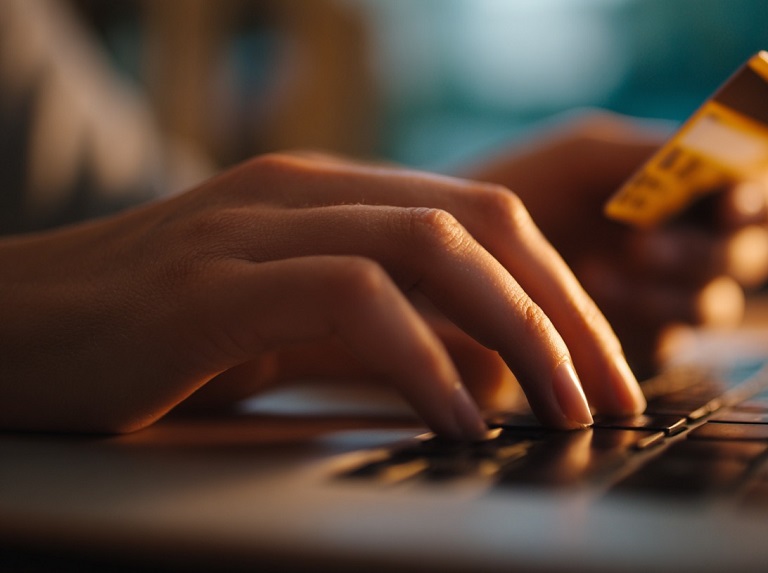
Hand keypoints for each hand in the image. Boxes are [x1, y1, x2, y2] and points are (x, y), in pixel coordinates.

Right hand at [0, 153, 644, 437]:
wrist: (4, 328)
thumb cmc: (149, 335)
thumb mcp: (285, 321)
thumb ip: (378, 327)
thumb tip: (482, 371)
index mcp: (333, 196)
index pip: (488, 218)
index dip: (564, 294)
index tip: (609, 370)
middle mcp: (307, 193)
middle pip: (485, 223)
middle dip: (568, 314)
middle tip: (615, 397)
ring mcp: (258, 228)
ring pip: (434, 246)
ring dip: (519, 332)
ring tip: (563, 411)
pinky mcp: (211, 285)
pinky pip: (352, 301)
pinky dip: (423, 359)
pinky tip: (461, 419)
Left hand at [464, 111, 767, 375]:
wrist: (464, 246)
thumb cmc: (531, 184)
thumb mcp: (587, 154)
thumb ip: (654, 155)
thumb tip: (723, 160)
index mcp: (702, 188)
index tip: (728, 202)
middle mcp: (700, 244)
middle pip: (751, 256)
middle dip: (701, 250)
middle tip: (639, 241)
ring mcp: (676, 297)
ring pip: (717, 305)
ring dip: (668, 287)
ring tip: (604, 266)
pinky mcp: (646, 342)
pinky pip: (671, 341)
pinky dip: (639, 316)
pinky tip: (594, 290)